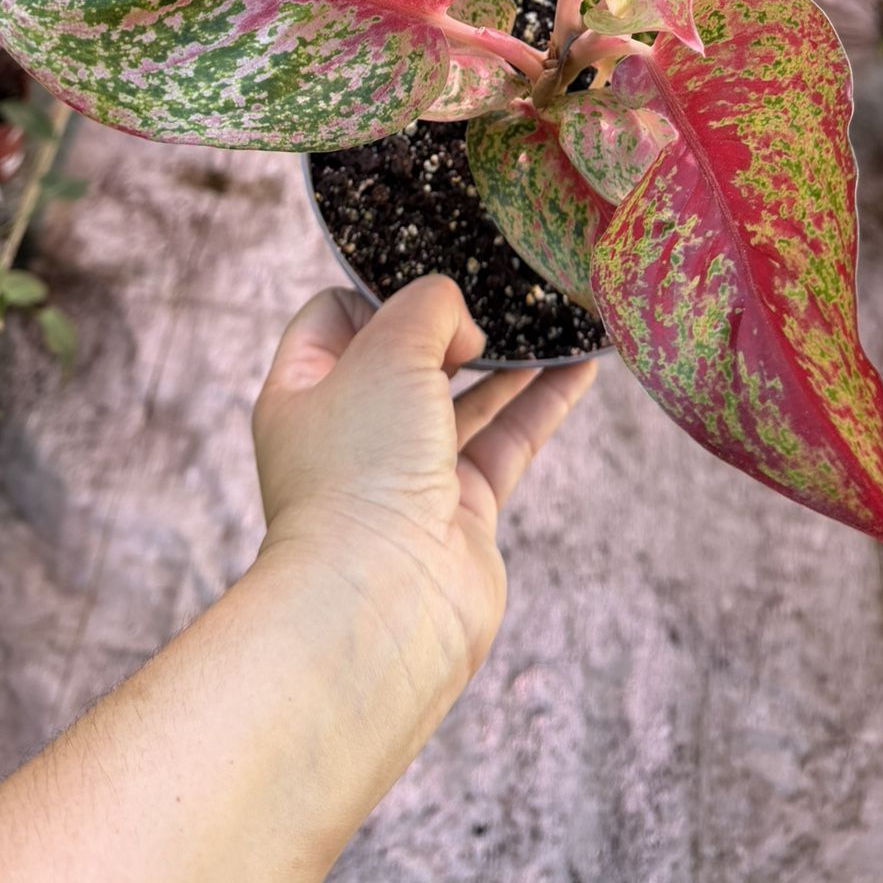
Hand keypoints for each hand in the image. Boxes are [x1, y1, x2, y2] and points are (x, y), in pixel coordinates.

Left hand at [253, 275, 596, 706]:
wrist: (386, 601)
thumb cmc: (363, 469)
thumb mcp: (389, 351)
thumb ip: (428, 309)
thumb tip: (459, 323)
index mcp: (303, 391)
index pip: (334, 315)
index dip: (379, 290)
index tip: (431, 281)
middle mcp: (351, 432)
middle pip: (405, 356)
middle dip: (453, 325)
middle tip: (497, 298)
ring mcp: (406, 473)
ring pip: (464, 398)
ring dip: (507, 360)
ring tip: (554, 319)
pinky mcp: (460, 510)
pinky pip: (506, 440)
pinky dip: (540, 402)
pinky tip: (579, 367)